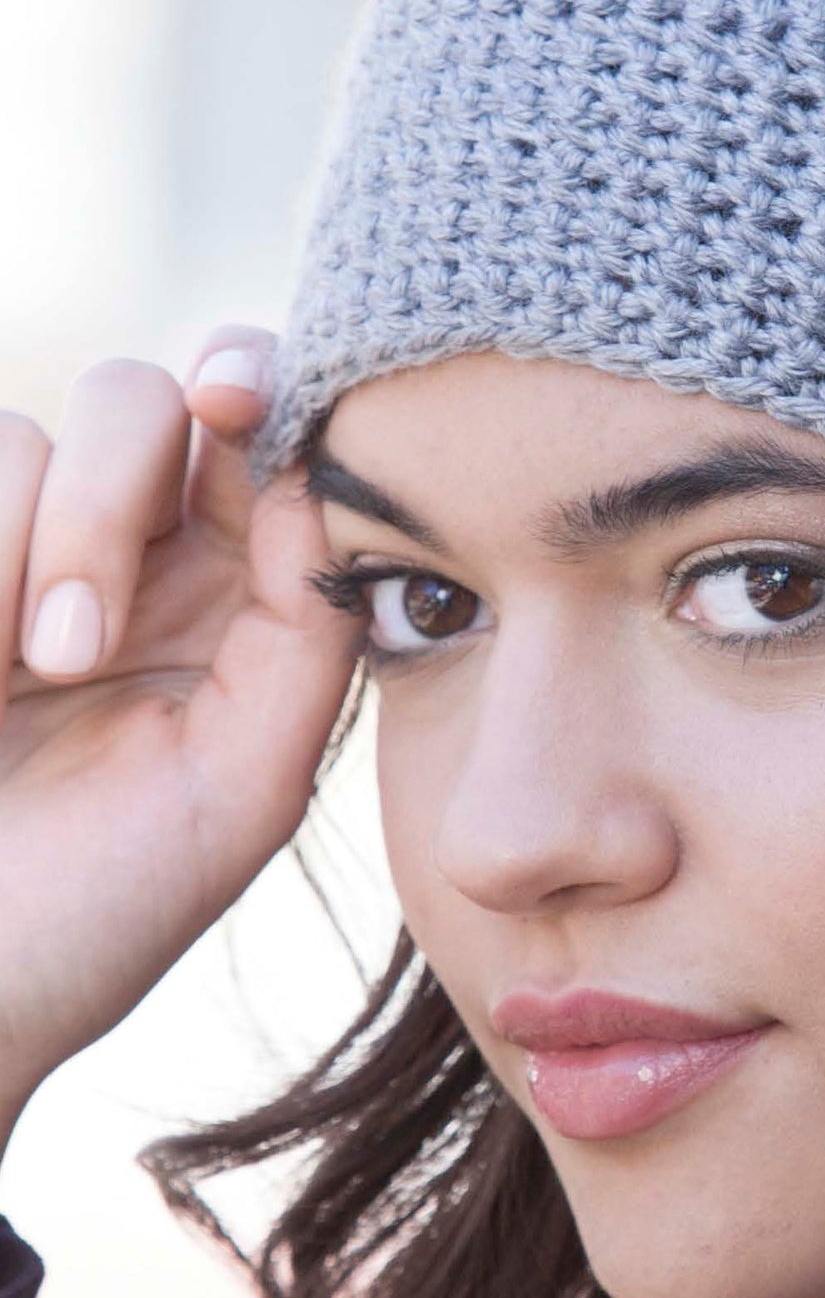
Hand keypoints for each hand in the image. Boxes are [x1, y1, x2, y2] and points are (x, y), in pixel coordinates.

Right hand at [0, 331, 361, 1117]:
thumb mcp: (243, 788)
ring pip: (23, 434)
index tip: (235, 401)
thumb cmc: (95, 914)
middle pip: (140, 399)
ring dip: (27, 550)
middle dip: (107, 497)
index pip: (265, 433)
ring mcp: (11, 557)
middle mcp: (128, 551)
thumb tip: (321, 486)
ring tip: (20, 679)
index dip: (263, 383)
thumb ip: (307, 638)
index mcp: (234, 591)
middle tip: (75, 648)